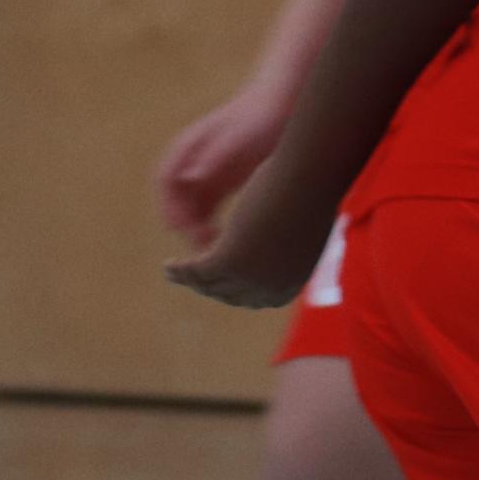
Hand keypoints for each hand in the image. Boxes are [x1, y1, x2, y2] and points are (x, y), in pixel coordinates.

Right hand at [152, 88, 289, 247]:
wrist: (284, 104)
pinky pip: (206, 213)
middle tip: (204, 250)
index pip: (166, 181)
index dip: (170, 206)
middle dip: (185, 226)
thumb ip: (213, 158)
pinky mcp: (221, 185)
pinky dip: (211, 229)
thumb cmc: (260, 118)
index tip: (185, 230)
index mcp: (187, 147)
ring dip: (197, 232)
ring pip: (190, 211)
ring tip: (218, 253)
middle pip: (175, 201)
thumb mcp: (238, 137)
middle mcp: (191, 163)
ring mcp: (204, 175)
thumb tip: (191, 178)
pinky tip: (230, 244)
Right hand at [164, 172, 330, 309]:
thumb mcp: (302, 229)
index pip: (258, 299)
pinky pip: (196, 271)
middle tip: (192, 279)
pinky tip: (169, 264)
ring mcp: (250, 278)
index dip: (237, 294)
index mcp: (292, 282)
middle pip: (232, 296)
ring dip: (189, 280)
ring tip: (173, 272)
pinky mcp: (230, 261)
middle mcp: (272, 288)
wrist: (307, 180)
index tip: (220, 285)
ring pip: (211, 284)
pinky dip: (180, 270)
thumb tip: (285, 248)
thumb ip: (292, 246)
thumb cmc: (309, 195)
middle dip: (210, 288)